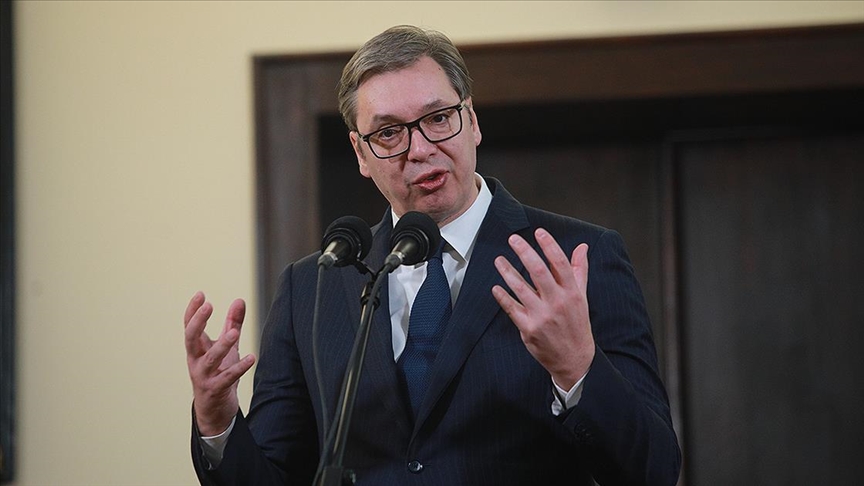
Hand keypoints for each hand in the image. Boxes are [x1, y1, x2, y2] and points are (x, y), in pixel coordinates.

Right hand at [184, 291, 255, 435]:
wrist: (215, 410)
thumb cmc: (219, 372)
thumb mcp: (226, 347)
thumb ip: (232, 324)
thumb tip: (239, 300)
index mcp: (196, 349)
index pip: (189, 326)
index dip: (193, 310)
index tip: (200, 294)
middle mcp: (196, 361)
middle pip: (190, 339)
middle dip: (197, 322)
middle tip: (208, 306)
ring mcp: (204, 376)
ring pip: (210, 359)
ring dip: (222, 345)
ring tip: (235, 333)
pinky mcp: (215, 390)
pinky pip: (227, 378)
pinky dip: (239, 368)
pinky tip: (251, 358)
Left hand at [492, 228, 593, 389]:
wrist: (574, 359)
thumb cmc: (576, 324)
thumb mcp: (582, 296)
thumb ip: (580, 270)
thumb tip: (582, 246)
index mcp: (572, 292)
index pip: (560, 263)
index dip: (549, 245)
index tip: (538, 232)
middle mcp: (557, 302)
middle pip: (538, 271)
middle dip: (524, 251)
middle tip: (513, 239)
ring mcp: (542, 316)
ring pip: (520, 287)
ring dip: (507, 271)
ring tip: (499, 260)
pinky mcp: (528, 328)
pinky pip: (511, 308)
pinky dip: (502, 296)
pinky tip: (496, 287)